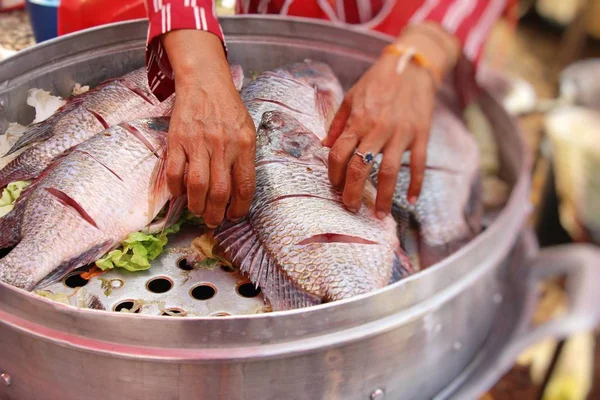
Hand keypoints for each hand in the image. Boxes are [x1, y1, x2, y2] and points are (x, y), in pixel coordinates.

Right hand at [163, 30, 256, 227]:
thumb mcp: (247, 131)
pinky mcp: (178, 140)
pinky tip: (181, 193)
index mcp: (244, 145)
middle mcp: (222, 146)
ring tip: (198, 212)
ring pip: (196, 186)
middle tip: (214, 221)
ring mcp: (198, 143)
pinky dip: (176, 189)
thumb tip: (239, 192)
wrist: (205, 83)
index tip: (234, 216)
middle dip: (216, 214)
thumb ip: (245, 159)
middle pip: (219, 191)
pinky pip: (174, 172)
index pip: (245, 186)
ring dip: (197, 206)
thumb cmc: (229, 110)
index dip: (240, 208)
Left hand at [323, 22, 459, 218]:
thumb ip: (338, 123)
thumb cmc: (378, 81)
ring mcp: (400, 134)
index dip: (333, 173)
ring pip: (388, 172)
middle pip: (359, 168)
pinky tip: (410, 200)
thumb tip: (325, 145)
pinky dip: (415, 184)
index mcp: (358, 121)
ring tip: (378, 215)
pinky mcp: (420, 135)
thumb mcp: (352, 96)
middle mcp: (377, 130)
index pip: (339, 154)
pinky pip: (417, 164)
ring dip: (382, 197)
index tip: (334, 185)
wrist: (412, 66)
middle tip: (350, 208)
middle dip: (352, 192)